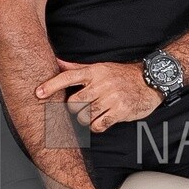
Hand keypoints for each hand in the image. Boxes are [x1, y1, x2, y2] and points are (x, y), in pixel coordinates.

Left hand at [35, 58, 162, 131]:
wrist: (150, 82)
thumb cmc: (121, 76)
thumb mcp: (99, 68)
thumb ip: (76, 68)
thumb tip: (56, 61)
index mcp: (94, 71)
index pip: (68, 77)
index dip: (51, 85)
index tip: (38, 93)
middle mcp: (101, 84)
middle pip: (73, 103)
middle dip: (75, 109)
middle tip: (83, 107)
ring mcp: (111, 98)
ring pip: (84, 116)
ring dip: (86, 119)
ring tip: (95, 113)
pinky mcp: (120, 111)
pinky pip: (98, 125)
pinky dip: (97, 126)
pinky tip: (103, 120)